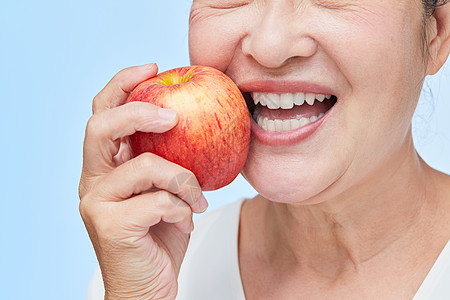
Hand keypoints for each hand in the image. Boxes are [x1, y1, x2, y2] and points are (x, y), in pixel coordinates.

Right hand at [79, 63, 207, 299]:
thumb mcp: (166, 191)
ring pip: (143, 166)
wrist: (149, 287)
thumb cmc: (160, 235)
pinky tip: (186, 220)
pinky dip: (182, 207)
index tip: (154, 67)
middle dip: (138, 111)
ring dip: (183, 178)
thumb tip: (198, 124)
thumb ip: (169, 161)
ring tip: (198, 197)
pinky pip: (158, 200)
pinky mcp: (111, 226)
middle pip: (101, 126)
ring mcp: (96, 203)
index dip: (123, 83)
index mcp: (105, 166)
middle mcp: (93, 180)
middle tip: (173, 115)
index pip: (103, 112)